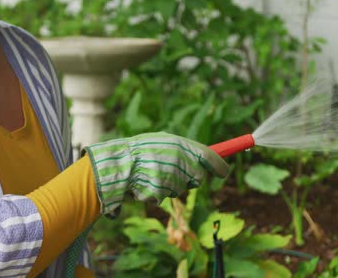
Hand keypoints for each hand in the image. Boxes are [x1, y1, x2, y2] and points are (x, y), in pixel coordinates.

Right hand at [85, 132, 228, 216]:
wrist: (115, 161)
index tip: (223, 173)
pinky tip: (143, 183)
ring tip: (150, 174)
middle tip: (172, 172)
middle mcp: (178, 160)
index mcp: (179, 144)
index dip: (219, 165)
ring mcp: (169, 176)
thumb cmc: (138, 151)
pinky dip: (153, 193)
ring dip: (168, 185)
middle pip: (197, 178)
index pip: (208, 155)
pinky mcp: (159, 191)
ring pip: (179, 189)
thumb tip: (205, 161)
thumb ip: (182, 150)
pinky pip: (162, 196)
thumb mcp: (162, 142)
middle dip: (189, 179)